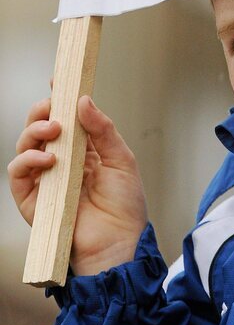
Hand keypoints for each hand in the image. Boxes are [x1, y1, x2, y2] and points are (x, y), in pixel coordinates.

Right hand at [8, 93, 147, 275]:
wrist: (119, 244)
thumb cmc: (124, 206)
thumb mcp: (121, 160)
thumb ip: (103, 130)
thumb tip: (84, 100)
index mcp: (83, 150)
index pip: (66, 118)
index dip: (60, 98)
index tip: (60, 80)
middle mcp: (61, 161)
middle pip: (40, 127)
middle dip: (43, 111)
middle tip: (55, 108)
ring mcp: (45, 179)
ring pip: (25, 145)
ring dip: (34, 131)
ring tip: (54, 131)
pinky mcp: (32, 199)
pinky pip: (18, 173)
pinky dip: (28, 160)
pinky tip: (47, 158)